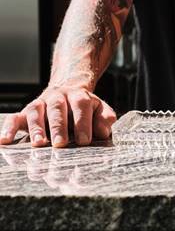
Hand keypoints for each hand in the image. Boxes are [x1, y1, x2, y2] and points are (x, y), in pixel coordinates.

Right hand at [0, 86, 115, 147]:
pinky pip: (14, 118)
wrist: (68, 91)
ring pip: (36, 112)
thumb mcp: (99, 110)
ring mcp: (40, 104)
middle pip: (57, 108)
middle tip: (61, 144)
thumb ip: (104, 119)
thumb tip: (104, 132)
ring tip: (38, 143)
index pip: (81, 105)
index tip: (84, 141)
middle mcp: (58, 97)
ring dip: (36, 128)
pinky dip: (9, 128)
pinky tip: (5, 141)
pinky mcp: (25, 112)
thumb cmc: (84, 108)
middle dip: (59, 126)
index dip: (83, 122)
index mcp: (78, 96)